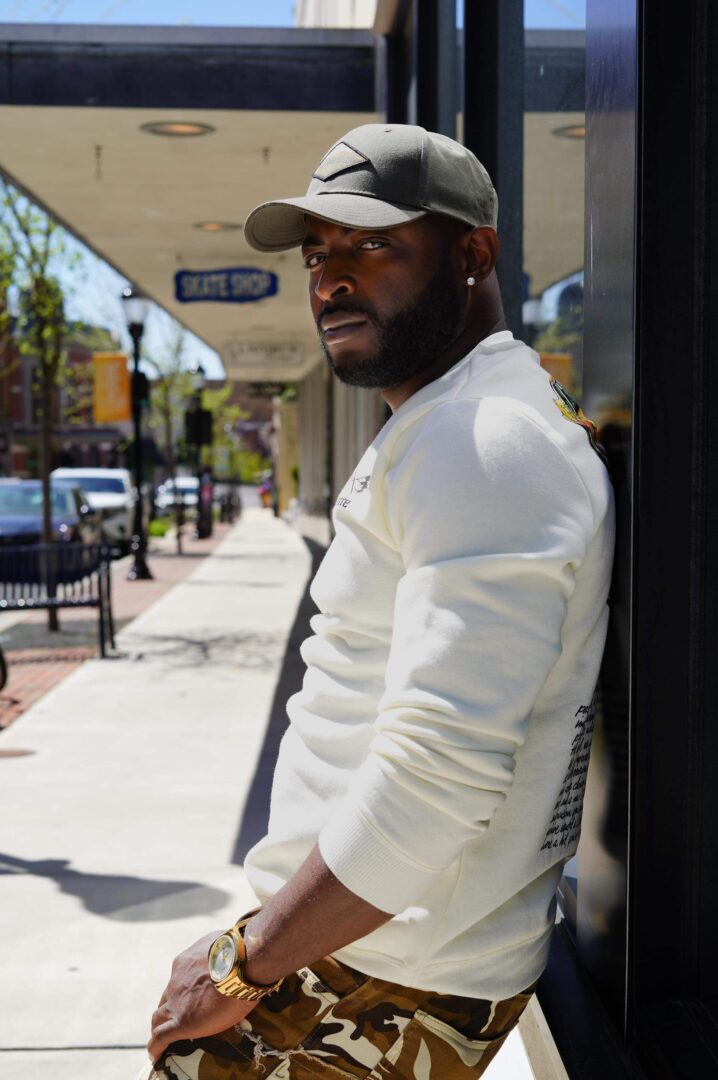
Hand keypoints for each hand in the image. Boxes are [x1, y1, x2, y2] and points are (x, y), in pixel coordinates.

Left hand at [148, 931, 257, 1063]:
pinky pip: (160, 1037)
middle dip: (170, 1007)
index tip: (192, 996)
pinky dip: (156, 1047)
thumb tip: (228, 951)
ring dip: (159, 1027)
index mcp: (186, 962)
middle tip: (179, 1017)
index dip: (184, 989)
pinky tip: (156, 1056)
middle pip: (166, 997)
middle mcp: (176, 980)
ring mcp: (176, 1002)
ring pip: (158, 1017)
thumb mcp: (222, 943)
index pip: (180, 979)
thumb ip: (219, 951)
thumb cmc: (239, 951)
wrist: (241, 964)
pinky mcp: (180, 1022)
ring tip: (162, 1040)